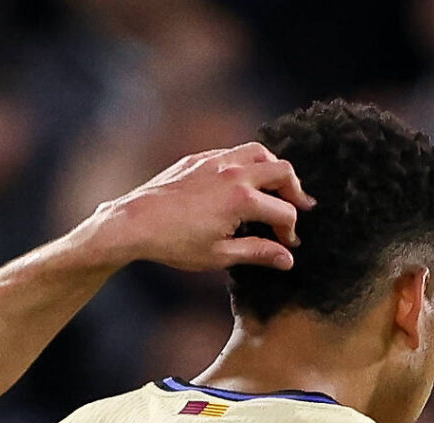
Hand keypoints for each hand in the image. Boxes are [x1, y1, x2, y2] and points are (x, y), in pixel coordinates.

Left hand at [76, 142, 313, 273]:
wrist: (134, 223)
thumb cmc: (174, 243)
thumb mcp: (219, 255)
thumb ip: (257, 253)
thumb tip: (287, 259)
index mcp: (242, 199)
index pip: (283, 212)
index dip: (290, 232)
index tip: (287, 245)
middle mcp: (234, 173)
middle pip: (282, 171)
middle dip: (295, 192)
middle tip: (300, 207)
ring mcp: (216, 161)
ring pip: (260, 152)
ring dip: (274, 168)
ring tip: (277, 187)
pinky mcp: (200, 158)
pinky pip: (234, 152)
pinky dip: (247, 162)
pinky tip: (244, 180)